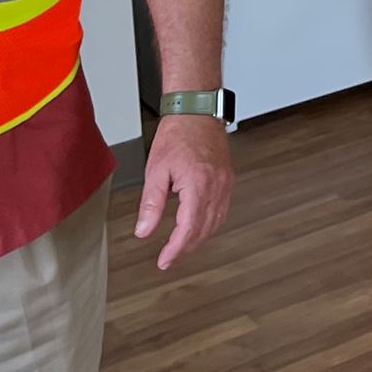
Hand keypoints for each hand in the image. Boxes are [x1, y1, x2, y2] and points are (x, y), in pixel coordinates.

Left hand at [136, 115, 233, 272]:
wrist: (197, 111)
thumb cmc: (177, 134)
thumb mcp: (156, 170)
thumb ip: (150, 203)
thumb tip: (144, 231)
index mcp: (198, 185)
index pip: (188, 229)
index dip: (176, 249)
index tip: (164, 261)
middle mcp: (216, 187)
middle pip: (204, 230)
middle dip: (186, 248)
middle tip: (169, 258)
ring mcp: (225, 183)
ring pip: (216, 222)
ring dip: (199, 238)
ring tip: (181, 246)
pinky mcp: (227, 179)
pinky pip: (223, 210)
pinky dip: (211, 224)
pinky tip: (199, 226)